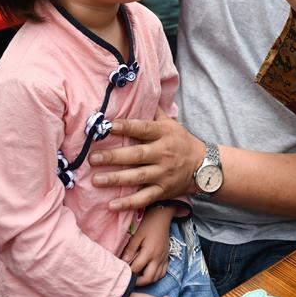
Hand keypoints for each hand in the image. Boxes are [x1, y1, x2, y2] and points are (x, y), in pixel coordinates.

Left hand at [89, 108, 204, 210]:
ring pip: (138, 177)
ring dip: (116, 179)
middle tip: (93, 157)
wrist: (203, 166)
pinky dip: (129, 203)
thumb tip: (138, 91)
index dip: (126, 127)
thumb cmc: (180, 141)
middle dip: (114, 156)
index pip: (143, 129)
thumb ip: (153, 110)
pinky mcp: (163, 190)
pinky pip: (144, 198)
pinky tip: (111, 205)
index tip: (107, 126)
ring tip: (96, 180)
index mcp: (164, 133)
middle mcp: (164, 153)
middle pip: (137, 155)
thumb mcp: (170, 123)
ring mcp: (163, 173)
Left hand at [122, 206, 173, 284]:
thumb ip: (130, 249)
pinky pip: (162, 272)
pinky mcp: (167, 257)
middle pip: (148, 278)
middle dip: (137, 282)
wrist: (162, 216)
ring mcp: (163, 258)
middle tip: (129, 279)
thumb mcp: (137, 235)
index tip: (121, 272)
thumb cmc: (148, 224)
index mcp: (149, 252)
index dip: (128, 273)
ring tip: (137, 277)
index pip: (136, 269)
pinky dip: (155, 276)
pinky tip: (148, 272)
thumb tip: (123, 262)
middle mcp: (158, 258)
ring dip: (146, 280)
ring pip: (156, 277)